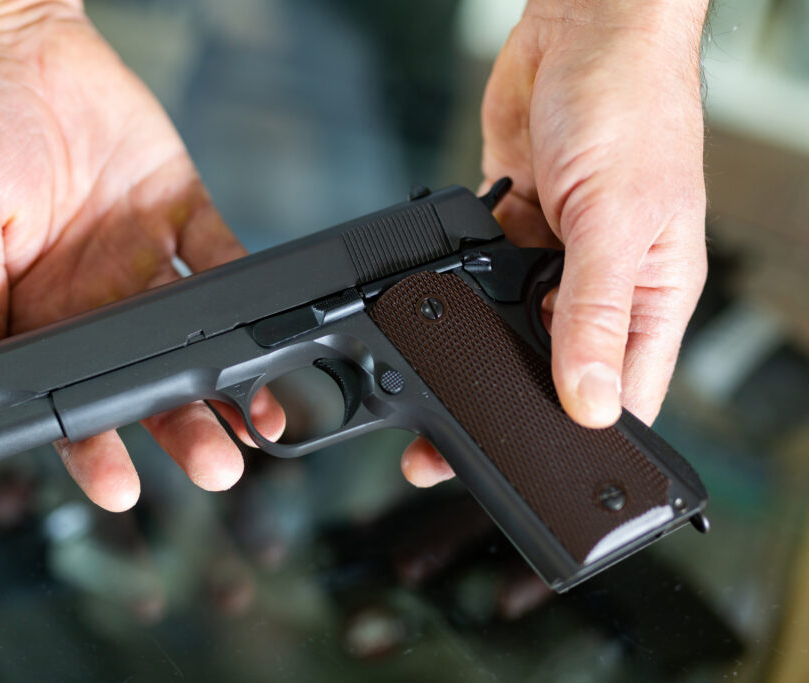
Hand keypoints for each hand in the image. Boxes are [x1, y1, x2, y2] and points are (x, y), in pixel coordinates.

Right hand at [0, 2, 283, 508]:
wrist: (18, 46)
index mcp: (39, 312)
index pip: (69, 398)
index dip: (93, 446)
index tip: (120, 483)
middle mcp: (97, 299)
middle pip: (147, 380)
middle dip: (181, 428)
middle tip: (216, 464)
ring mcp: (144, 261)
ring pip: (194, 333)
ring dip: (228, 376)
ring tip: (258, 415)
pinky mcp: (182, 212)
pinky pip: (222, 255)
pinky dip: (248, 287)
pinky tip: (271, 321)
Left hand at [402, 0, 708, 485]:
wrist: (584, 28)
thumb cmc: (635, 105)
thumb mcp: (619, 220)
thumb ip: (596, 312)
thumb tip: (587, 400)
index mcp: (652, 294)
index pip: (622, 391)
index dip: (581, 435)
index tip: (534, 468)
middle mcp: (603, 284)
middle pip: (555, 367)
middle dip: (509, 401)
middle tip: (451, 439)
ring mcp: (554, 257)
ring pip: (509, 327)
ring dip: (475, 349)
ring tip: (433, 378)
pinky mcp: (511, 229)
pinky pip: (479, 278)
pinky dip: (457, 292)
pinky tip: (435, 305)